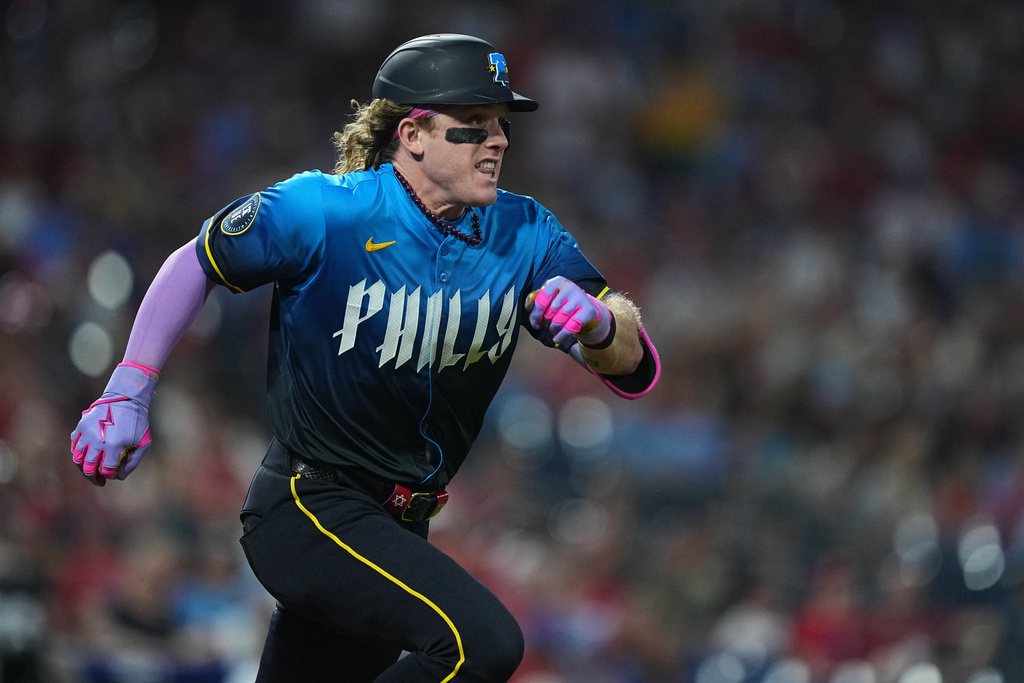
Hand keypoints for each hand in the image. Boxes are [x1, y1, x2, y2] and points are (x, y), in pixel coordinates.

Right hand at [70, 363, 158, 485]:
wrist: (127, 398)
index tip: (112, 475)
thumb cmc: (137, 422)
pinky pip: (74, 443)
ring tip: (90, 469)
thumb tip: (119, 476)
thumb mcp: (143, 443)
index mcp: (114, 447)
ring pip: (78, 458)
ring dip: (83, 466)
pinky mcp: (81, 426)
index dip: (109, 476)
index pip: (107, 470)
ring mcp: (87, 434)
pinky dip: (77, 451)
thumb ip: (133, 462)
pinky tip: (85, 454)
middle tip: (99, 480)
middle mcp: (97, 442)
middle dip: (94, 477)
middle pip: (88, 468)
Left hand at [527, 276, 610, 345]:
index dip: (536, 315)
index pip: (541, 299)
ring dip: (553, 329)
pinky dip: (561, 336)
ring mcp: (579, 298)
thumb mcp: (551, 298)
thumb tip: (529, 307)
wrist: (588, 308)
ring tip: (553, 330)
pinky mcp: (588, 311)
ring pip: (559, 320)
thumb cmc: (564, 304)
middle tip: (547, 326)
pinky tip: (558, 338)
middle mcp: (568, 287)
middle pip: (550, 312)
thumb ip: (537, 301)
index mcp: (556, 282)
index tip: (535, 325)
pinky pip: (570, 328)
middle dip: (546, 323)